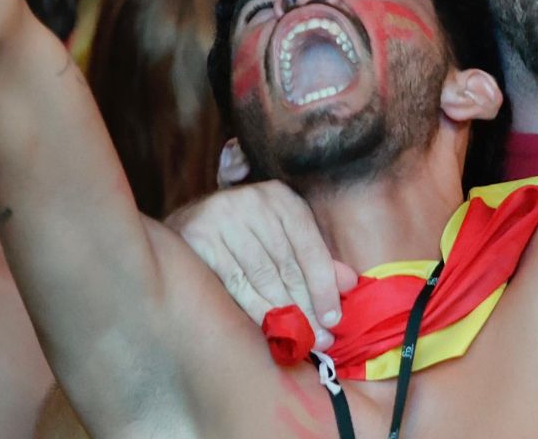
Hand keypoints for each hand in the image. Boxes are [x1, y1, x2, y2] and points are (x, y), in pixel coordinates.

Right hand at [167, 182, 358, 349]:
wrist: (187, 226)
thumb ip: (314, 260)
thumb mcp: (282, 238)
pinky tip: (267, 329)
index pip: (310, 246)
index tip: (334, 319)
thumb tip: (350, 284)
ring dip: (283, 314)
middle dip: (306, 307)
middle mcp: (254, 200)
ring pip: (262, 277)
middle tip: (321, 340)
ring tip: (298, 341)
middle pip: (287, 265)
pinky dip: (253, 310)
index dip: (324, 287)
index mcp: (281, 197)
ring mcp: (224, 216)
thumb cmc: (245, 237)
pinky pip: (234, 284)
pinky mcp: (200, 237)